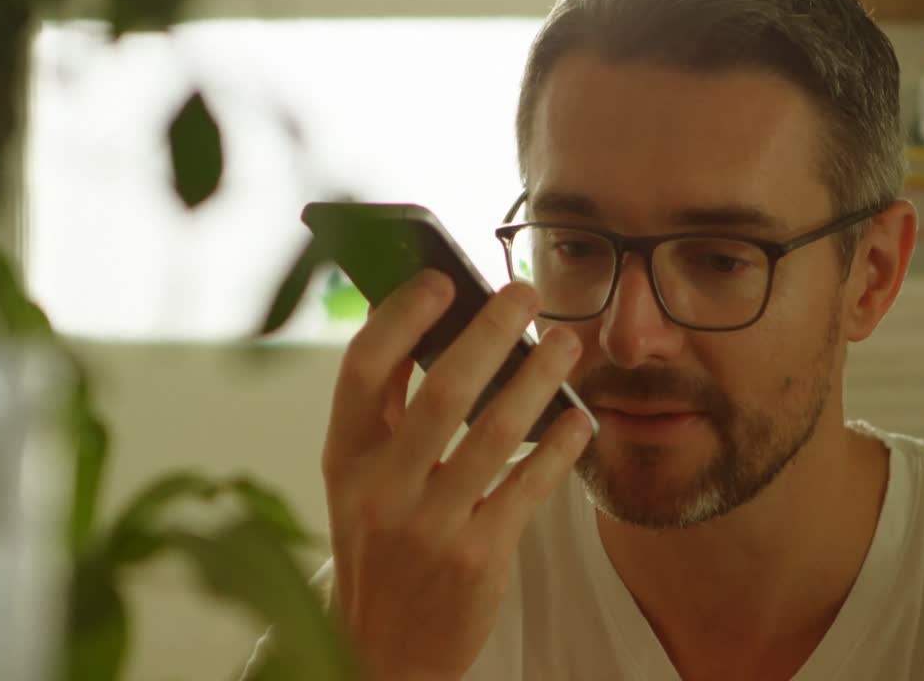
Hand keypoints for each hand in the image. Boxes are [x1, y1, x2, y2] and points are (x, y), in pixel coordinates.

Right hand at [323, 270, 593, 680]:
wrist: (381, 652)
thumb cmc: (380, 548)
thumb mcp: (360, 482)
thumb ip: (387, 415)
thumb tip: (433, 328)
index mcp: (344, 459)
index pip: (362, 368)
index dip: (401, 316)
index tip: (441, 280)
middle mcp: (380, 489)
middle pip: (441, 390)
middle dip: (490, 332)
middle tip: (525, 292)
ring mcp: (430, 526)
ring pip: (494, 433)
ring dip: (538, 378)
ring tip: (565, 343)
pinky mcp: (478, 557)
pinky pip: (528, 486)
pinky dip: (558, 445)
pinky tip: (579, 417)